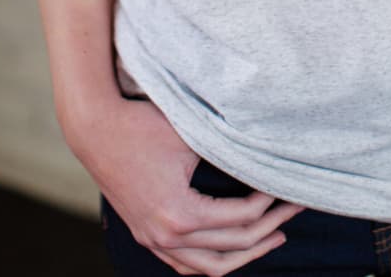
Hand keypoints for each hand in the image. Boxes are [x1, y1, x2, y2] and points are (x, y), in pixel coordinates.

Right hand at [71, 96, 305, 275]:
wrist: (96, 130)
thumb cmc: (143, 126)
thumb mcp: (191, 136)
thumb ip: (226, 151)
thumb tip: (264, 152)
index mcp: (180, 214)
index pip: (240, 218)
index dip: (268, 202)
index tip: (285, 184)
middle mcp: (166, 236)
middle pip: (232, 246)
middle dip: (268, 229)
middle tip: (294, 209)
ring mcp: (153, 240)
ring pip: (208, 268)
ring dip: (245, 255)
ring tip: (273, 237)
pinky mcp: (146, 236)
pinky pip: (185, 265)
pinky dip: (213, 261)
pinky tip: (232, 248)